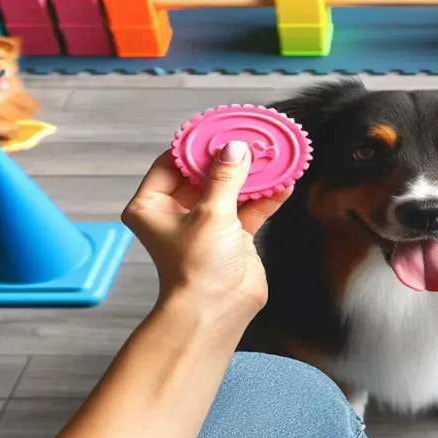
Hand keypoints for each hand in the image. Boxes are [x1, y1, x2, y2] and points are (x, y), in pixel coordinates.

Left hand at [122, 141, 290, 321]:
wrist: (217, 311)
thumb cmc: (198, 267)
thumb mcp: (211, 213)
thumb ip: (226, 177)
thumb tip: (235, 148)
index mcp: (153, 205)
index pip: (173, 161)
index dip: (197, 143)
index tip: (221, 125)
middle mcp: (177, 212)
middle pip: (205, 172)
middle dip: (230, 156)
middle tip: (252, 136)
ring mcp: (207, 223)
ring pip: (231, 188)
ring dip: (253, 175)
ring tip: (273, 154)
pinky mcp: (232, 236)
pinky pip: (249, 208)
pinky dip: (265, 196)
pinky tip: (284, 180)